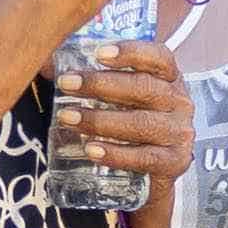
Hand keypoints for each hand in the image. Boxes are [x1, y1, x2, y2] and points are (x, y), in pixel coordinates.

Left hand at [47, 34, 195, 189]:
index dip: (131, 53)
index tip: (98, 54)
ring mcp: (179, 134)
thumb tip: (46, 65)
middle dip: (100, 85)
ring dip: (100, 120)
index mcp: (170, 80)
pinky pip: (144, 157)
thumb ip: (96, 80)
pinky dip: (116, 153)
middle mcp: (180, 103)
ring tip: (68, 118)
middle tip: (66, 84)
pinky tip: (91, 149)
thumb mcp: (122, 99)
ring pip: (141, 123)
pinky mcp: (175, 162)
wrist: (152, 174)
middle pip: (144, 88)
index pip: (159, 58)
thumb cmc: (131, 126)